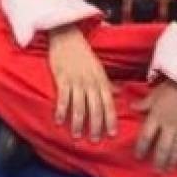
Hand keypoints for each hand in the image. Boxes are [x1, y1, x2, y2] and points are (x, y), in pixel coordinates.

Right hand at [47, 26, 117, 141]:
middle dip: (95, 126)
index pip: (108, 103)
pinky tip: (60, 121)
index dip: (110, 119)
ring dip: (78, 122)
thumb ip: (107, 82)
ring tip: (77, 135)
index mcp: (101, 80)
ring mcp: (76, 80)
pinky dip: (62, 110)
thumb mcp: (99, 67)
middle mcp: (90, 82)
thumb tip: (117, 94)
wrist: (67, 36)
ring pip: (79, 106)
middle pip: (95, 108)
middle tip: (94, 140)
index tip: (111, 133)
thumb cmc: (83, 52)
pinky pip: (63, 98)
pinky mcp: (62, 78)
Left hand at [134, 79, 176, 172]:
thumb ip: (145, 103)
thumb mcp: (156, 92)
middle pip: (162, 148)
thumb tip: (131, 107)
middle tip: (156, 170)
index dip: (141, 148)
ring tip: (170, 170)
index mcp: (157, 116)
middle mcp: (169, 126)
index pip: (145, 137)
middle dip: (158, 160)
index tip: (139, 157)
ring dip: (173, 161)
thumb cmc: (175, 84)